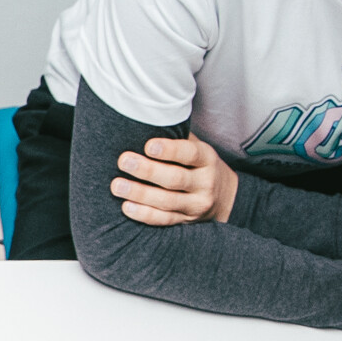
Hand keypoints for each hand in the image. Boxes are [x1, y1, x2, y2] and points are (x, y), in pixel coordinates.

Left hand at [111, 135, 237, 226]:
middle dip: (148, 170)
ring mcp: (196, 205)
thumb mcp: (196, 147)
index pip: (190, 153)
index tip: (148, 146)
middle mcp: (205, 183)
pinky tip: (127, 207)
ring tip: (117, 186)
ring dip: (140, 194)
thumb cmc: (197, 164)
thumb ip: (175, 137)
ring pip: (167, 201)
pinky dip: (145, 214)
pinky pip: (164, 220)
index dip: (169, 150)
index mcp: (207, 159)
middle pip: (175, 179)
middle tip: (124, 162)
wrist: (224, 197)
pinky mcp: (186, 221)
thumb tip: (143, 119)